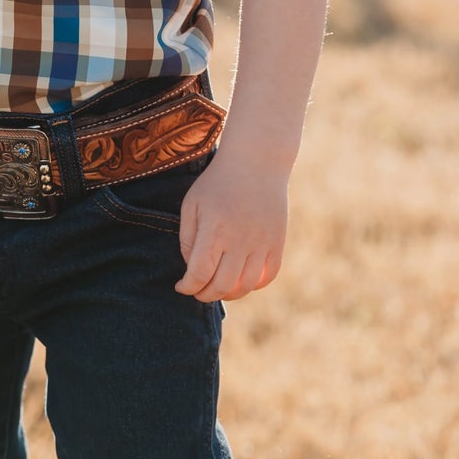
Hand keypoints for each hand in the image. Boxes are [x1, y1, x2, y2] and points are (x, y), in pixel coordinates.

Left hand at [175, 152, 288, 301]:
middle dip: (205, 294)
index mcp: (214, 229)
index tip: (181, 287)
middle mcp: (240, 240)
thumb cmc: (217, 183)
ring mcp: (262, 243)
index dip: (188, 286)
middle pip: (223, 285)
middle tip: (197, 292)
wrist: (255, 163)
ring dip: (229, 294)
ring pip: (246, 286)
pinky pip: (268, 276)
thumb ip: (188, 238)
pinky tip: (240, 280)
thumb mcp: (192, 204)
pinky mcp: (278, 244)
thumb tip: (192, 268)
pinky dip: (253, 285)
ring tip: (217, 289)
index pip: (200, 273)